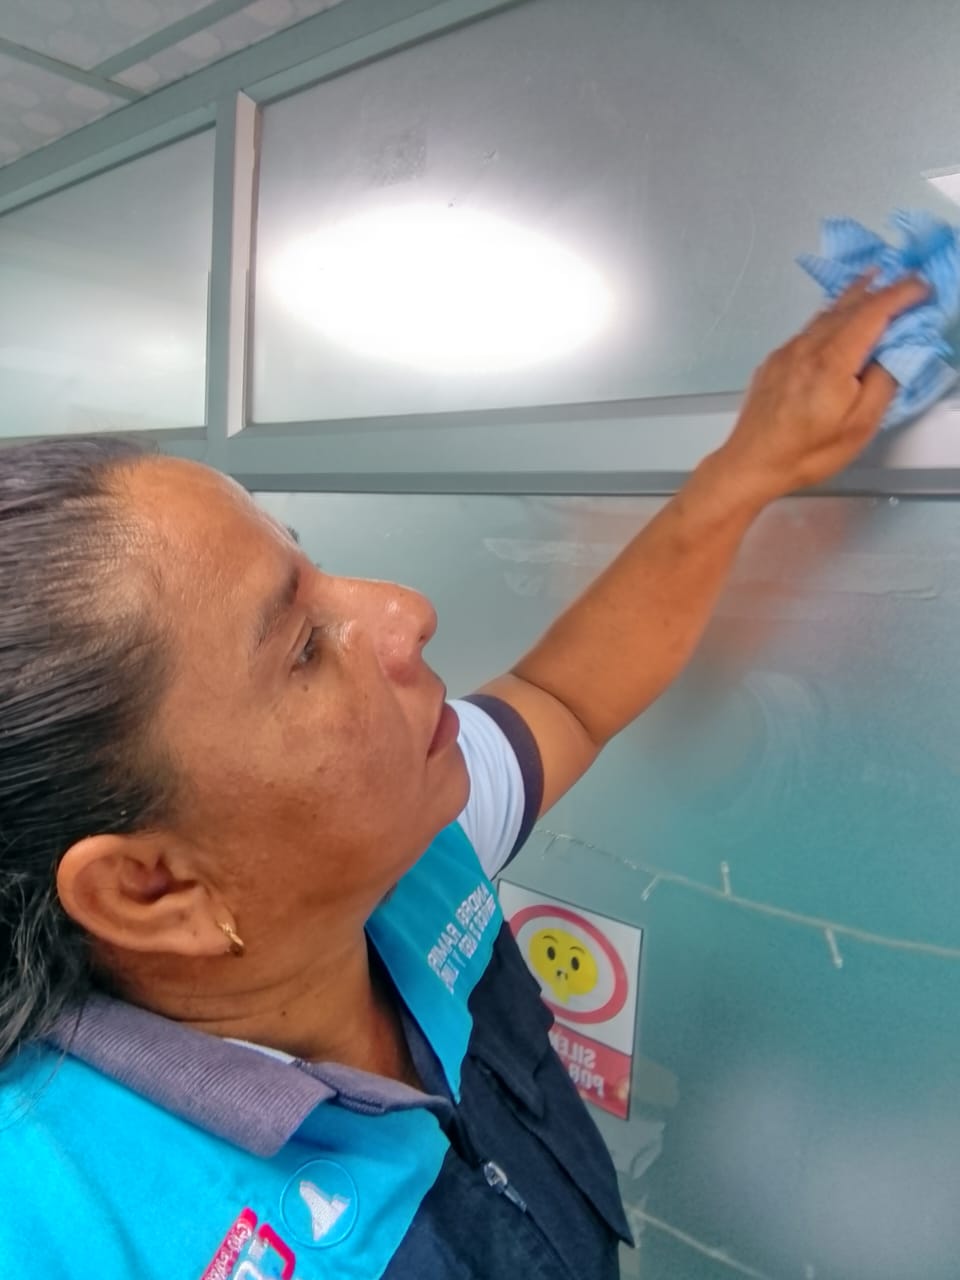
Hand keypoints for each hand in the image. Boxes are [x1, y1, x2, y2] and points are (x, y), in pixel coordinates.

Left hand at [716, 274, 929, 503]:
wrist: (750, 464)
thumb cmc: (807, 452)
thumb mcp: (860, 426)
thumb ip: (882, 383)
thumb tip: (890, 354)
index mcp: (832, 360)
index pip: (873, 312)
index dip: (900, 295)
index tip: (921, 287)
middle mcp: (806, 347)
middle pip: (847, 306)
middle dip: (879, 289)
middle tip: (903, 279)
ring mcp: (785, 353)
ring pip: (824, 315)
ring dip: (852, 298)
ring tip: (871, 284)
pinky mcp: (773, 363)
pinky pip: (807, 330)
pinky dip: (828, 318)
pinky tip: (834, 322)